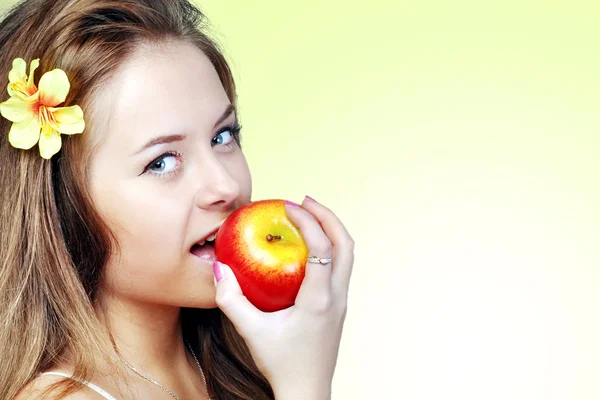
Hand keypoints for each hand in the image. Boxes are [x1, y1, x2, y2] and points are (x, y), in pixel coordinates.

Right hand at [212, 196, 353, 399]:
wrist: (307, 391)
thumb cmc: (281, 364)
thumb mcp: (251, 332)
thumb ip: (231, 301)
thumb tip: (220, 270)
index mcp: (319, 299)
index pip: (322, 248)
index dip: (308, 221)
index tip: (288, 205)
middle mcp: (337, 296)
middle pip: (346, 244)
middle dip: (327, 216)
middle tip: (304, 201)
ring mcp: (342, 301)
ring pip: (347, 255)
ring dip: (331, 230)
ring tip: (308, 216)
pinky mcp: (339, 306)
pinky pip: (340, 266)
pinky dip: (328, 247)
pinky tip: (306, 247)